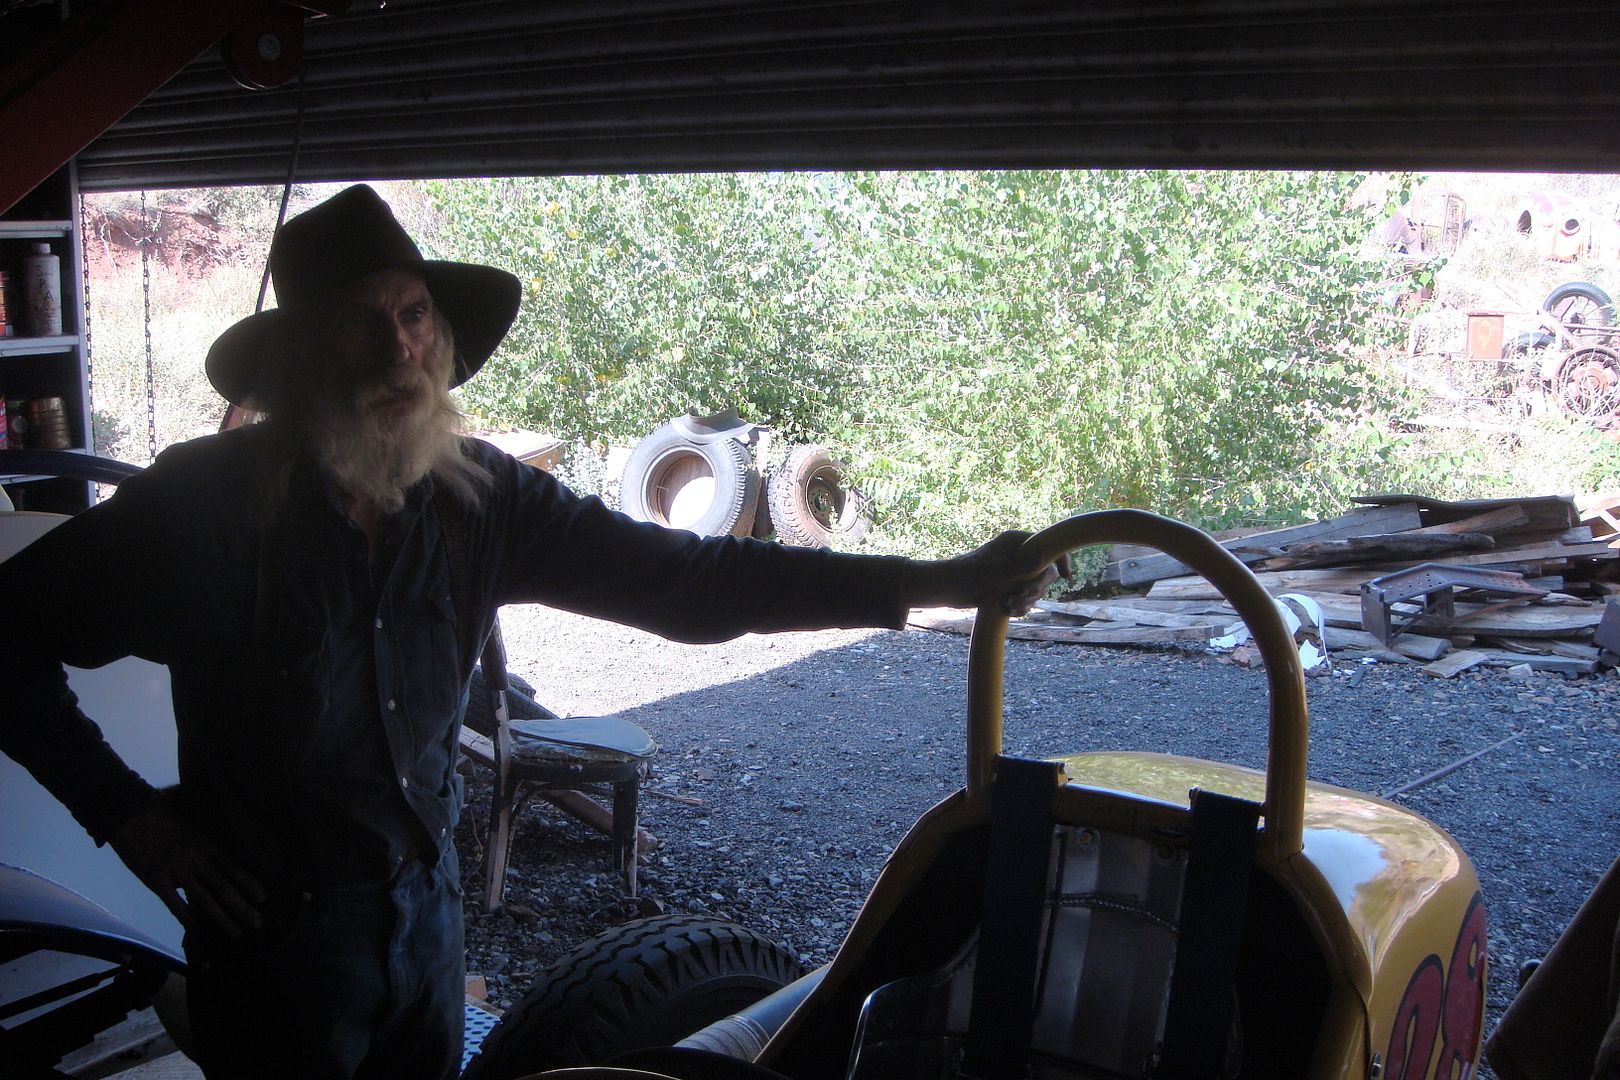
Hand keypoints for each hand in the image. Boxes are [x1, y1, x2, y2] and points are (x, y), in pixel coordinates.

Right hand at [109, 805, 265, 937]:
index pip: (234, 867)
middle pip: (224, 887)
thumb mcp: (192, 822)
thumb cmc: (160, 812)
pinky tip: (197, 930)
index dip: (250, 884)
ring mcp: (176, 870)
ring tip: (237, 932)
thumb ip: (206, 838)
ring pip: (204, 899)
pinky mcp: (155, 879)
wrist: (128, 812)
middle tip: (258, 922)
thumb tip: (221, 846)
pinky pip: (174, 903)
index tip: (263, 898)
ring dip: (222, 918)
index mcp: (206, 843)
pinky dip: (186, 917)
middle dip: (243, 907)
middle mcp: (196, 858)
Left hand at [912, 530, 1070, 615]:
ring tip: (1008, 606)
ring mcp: (1015, 571)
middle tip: (1020, 597)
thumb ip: (1020, 566)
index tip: (1066, 576)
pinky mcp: (1009, 586)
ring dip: (1026, 601)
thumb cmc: (968, 575)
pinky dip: (1020, 607)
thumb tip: (1043, 558)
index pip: (1049, 545)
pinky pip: (1026, 598)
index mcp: (1017, 542)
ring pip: (1036, 588)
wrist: (948, 589)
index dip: (1061, 559)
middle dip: (1036, 589)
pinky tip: (1008, 611)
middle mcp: (1019, 554)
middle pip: (1045, 572)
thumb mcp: (996, 572)